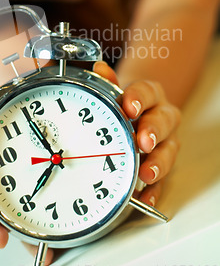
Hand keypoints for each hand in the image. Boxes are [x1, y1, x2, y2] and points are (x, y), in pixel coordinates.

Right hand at [0, 61, 179, 265]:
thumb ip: (95, 86)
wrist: (102, 150)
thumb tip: (102, 70)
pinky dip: (31, 241)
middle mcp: (5, 163)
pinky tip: (43, 249)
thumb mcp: (88, 102)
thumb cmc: (83, 123)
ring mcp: (16, 189)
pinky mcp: (34, 211)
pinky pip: (26, 229)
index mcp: (8, 134)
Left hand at [93, 61, 180, 207]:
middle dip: (153, 131)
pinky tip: (144, 197)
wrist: (143, 112)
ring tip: (146, 173)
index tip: (129, 107)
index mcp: (149, 95)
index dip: (138, 98)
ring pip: (168, 150)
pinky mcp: (161, 164)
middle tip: (142, 141)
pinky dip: (154, 189)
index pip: (147, 91)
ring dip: (158, 162)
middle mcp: (161, 116)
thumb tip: (96, 67)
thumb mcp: (112, 91)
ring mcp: (164, 141)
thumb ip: (106, 82)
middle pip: (164, 120)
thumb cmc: (122, 103)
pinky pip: (163, 179)